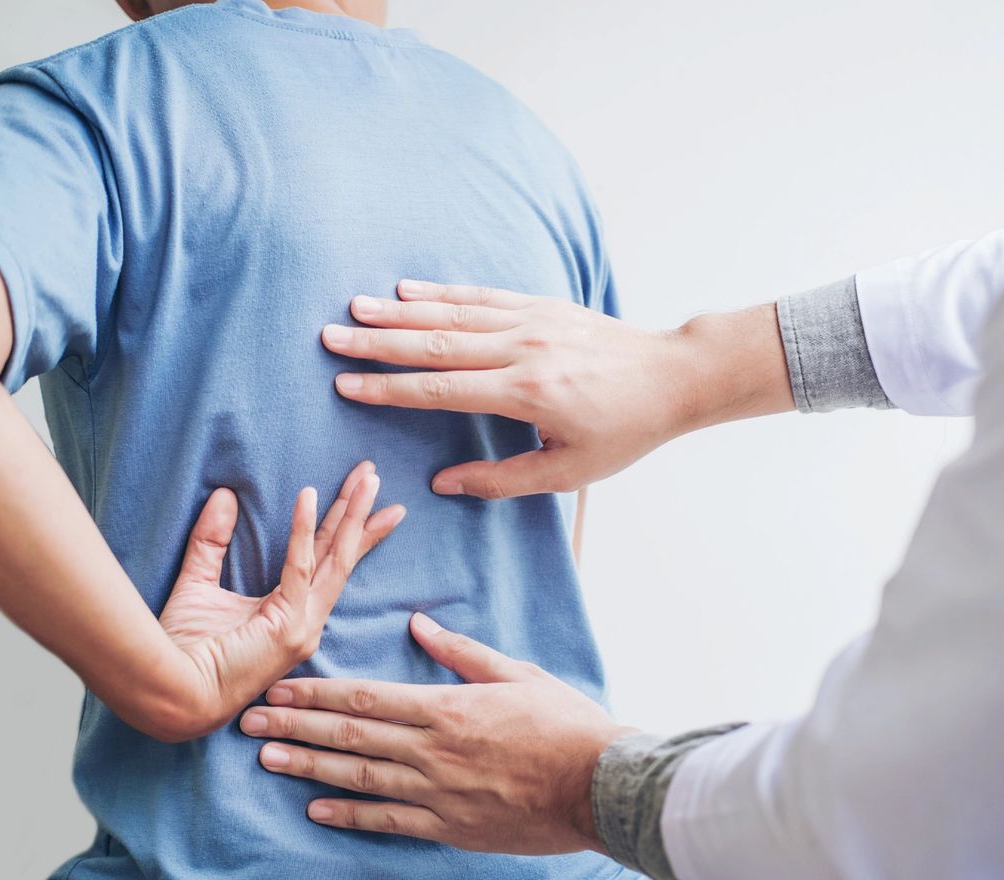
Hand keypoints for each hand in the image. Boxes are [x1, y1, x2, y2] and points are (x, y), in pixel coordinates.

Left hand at [157, 462, 404, 740]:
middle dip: (360, 513)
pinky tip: (308, 495)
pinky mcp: (288, 626)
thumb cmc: (180, 651)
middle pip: (342, 555)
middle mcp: (307, 621)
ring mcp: (302, 626)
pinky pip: (300, 567)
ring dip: (351, 514)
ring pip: (336, 558)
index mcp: (293, 615)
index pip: (328, 562)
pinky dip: (303, 529)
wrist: (170, 694)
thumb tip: (224, 495)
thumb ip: (211, 542)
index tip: (364, 496)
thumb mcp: (198, 585)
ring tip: (367, 478)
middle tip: (374, 475)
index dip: (347, 528)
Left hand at [239, 613, 637, 854]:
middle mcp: (433, 750)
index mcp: (447, 707)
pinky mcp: (450, 826)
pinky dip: (350, 816)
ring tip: (267, 760)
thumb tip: (420, 624)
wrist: (599, 784)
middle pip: (350, 736)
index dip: (317, 694)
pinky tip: (316, 810)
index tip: (279, 688)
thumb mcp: (517, 673)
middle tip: (250, 721)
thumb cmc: (564, 723)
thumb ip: (463, 652)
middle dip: (296, 726)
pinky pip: (389, 821)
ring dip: (310, 768)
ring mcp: (438, 792)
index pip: (366, 698)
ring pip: (359, 779)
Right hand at [321, 281, 791, 498]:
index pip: (443, 390)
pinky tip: (408, 290)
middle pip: (437, 344)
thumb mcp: (568, 472)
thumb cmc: (623, 431)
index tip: (347, 386)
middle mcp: (524, 350)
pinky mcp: (543, 305)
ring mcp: (533, 321)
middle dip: (379, 343)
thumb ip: (502, 479)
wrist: (672, 377)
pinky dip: (443, 292)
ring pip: (454, 313)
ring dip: (401, 311)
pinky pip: (483, 296)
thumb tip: (444, 484)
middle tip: (331, 338)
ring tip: (355, 309)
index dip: (391, 390)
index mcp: (528, 394)